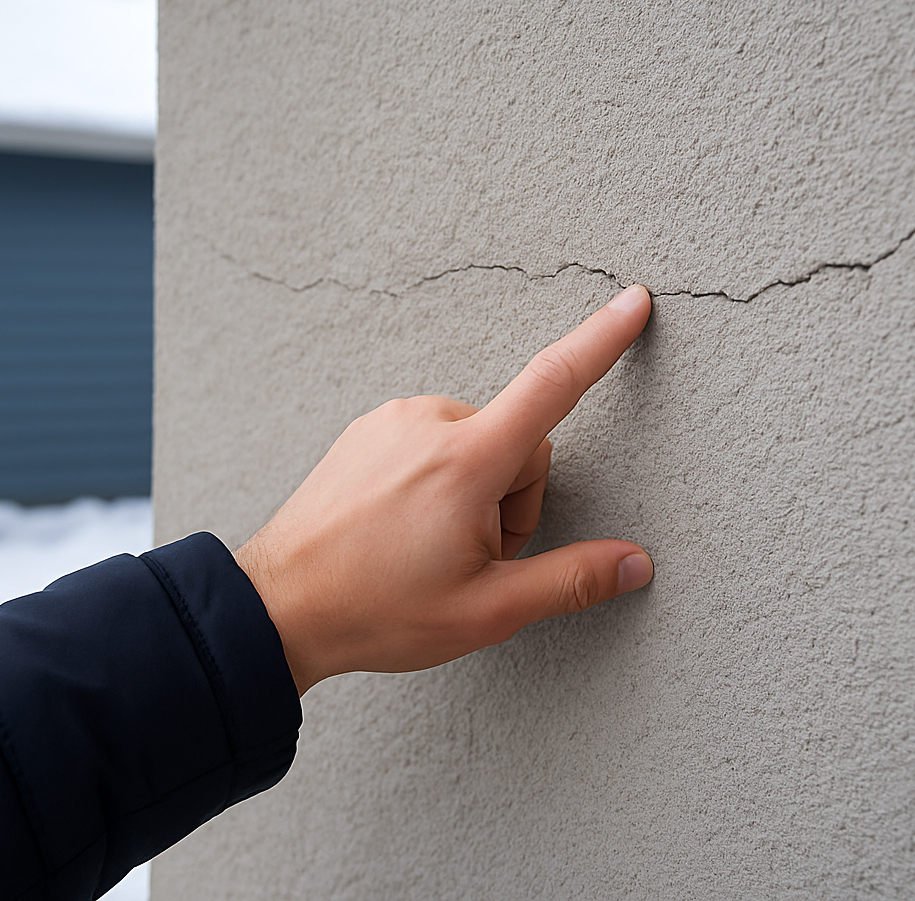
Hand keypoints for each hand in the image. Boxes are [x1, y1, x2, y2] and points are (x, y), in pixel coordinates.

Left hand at [234, 285, 654, 694]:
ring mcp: (392, 421)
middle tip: (472, 559)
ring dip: (475, 490)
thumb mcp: (487, 611)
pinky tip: (404, 527)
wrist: (278, 607)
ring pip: (475, 443)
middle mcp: (429, 422)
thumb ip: (571, 581)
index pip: (554, 384)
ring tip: (430, 547)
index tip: (632, 302)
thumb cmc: (377, 610)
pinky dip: (437, 479)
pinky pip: (432, 442)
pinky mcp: (367, 430)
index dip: (601, 341)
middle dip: (514, 499)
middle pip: (517, 442)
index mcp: (466, 459)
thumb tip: (636, 564)